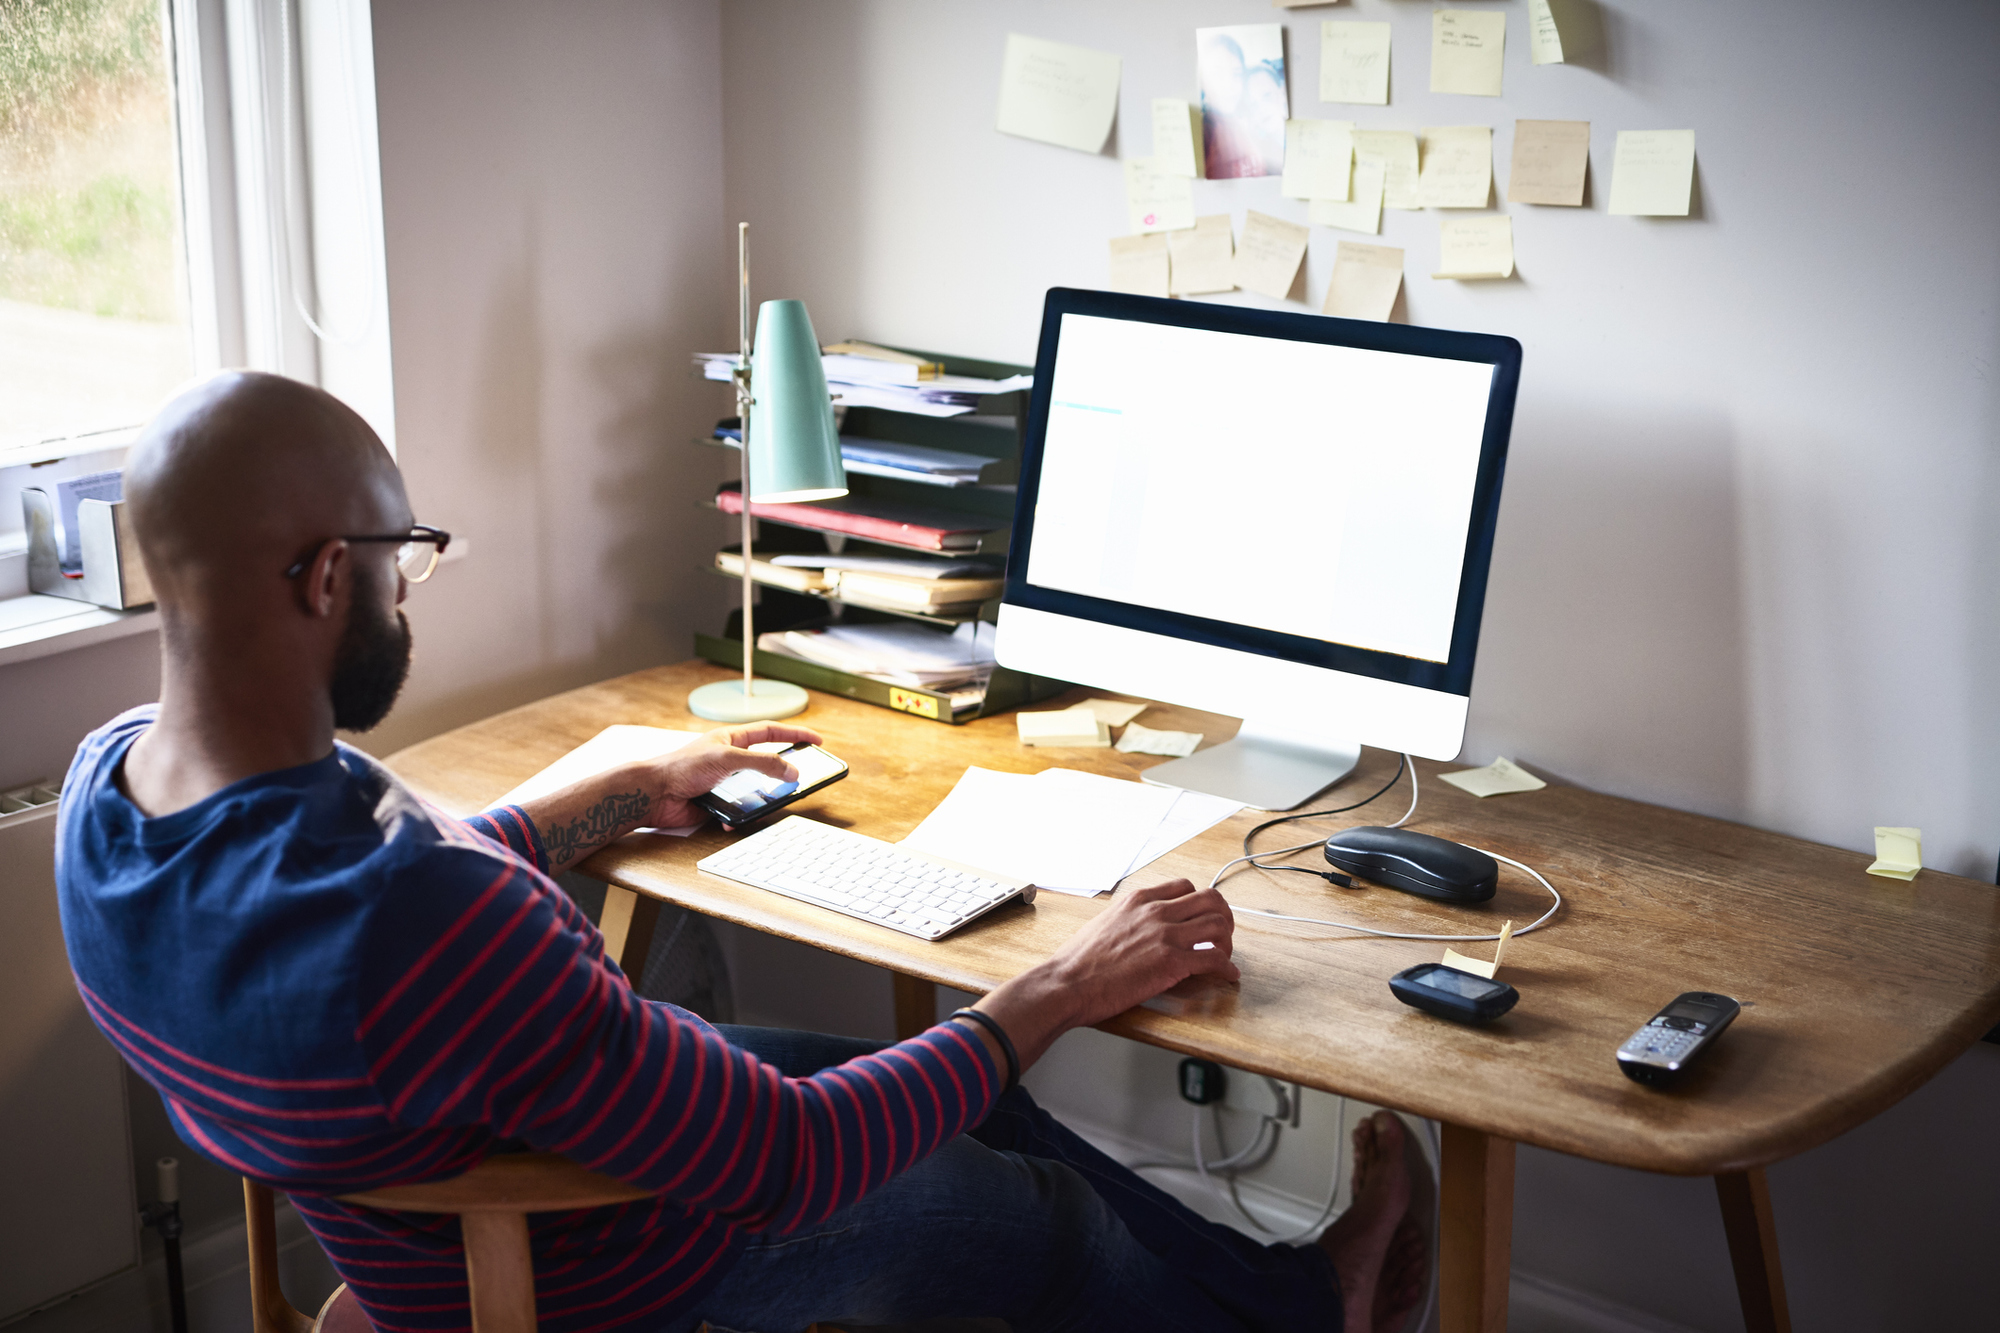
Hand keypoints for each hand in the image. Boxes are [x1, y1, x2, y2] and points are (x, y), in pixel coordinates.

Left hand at [627, 723, 823, 829]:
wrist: (654, 794)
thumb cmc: (681, 767)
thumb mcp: (729, 758)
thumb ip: (763, 763)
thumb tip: (792, 770)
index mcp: (731, 739)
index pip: (771, 732)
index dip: (794, 735)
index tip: (815, 740)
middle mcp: (729, 760)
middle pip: (766, 763)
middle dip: (783, 771)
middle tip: (804, 776)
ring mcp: (724, 782)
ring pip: (754, 791)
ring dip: (761, 799)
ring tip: (772, 802)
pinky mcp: (717, 804)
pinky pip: (737, 811)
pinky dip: (738, 816)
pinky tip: (731, 819)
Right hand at [1037, 879, 1239, 1027]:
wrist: (1067, 983)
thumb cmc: (1078, 961)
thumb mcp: (1104, 923)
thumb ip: (1129, 918)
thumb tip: (1140, 927)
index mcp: (1138, 900)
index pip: (1185, 887)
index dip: (1200, 902)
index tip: (1203, 917)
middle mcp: (1155, 912)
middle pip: (1210, 899)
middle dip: (1223, 916)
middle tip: (1223, 934)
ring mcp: (1165, 935)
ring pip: (1218, 925)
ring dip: (1228, 942)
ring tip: (1224, 956)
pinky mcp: (1171, 962)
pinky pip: (1214, 959)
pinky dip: (1227, 968)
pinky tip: (1228, 976)